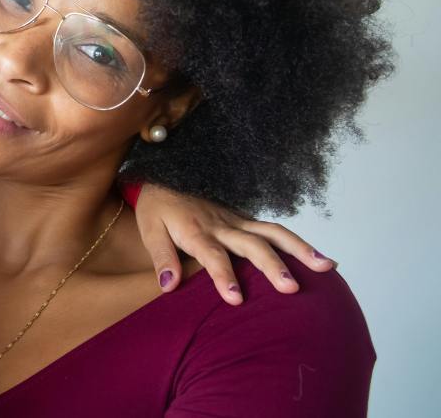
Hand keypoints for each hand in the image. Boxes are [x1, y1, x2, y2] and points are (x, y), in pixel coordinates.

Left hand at [134, 183, 336, 305]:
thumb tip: (168, 286)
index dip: (224, 277)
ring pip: (272, 233)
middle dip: (273, 266)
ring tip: (327, 267)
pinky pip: (273, 230)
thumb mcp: (149, 230)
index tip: (236, 299)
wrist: (164, 175)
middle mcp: (222, 225)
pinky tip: (318, 258)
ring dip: (300, 249)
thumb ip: (161, 258)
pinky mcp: (244, 219)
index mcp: (196, 231)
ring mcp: (237, 220)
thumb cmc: (157, 208)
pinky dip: (297, 243)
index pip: (212, 256)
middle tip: (292, 289)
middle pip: (252, 245)